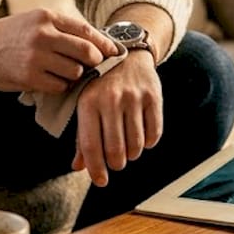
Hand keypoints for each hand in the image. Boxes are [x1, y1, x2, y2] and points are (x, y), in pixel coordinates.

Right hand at [0, 9, 119, 93]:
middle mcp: (43, 34)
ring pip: (75, 71)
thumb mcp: (34, 21)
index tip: (114, 53)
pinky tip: (48, 81)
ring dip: (73, 76)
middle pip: (86, 52)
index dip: (105, 44)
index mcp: (47, 16)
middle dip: (93, 62)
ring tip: (60, 73)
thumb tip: (98, 41)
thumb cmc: (9, 37)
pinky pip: (60, 86)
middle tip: (90, 67)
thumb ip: (61, 29)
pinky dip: (59, 86)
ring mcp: (36, 56)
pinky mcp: (29, 77)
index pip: (87, 31)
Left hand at [71, 51, 162, 185]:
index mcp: (88, 103)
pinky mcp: (153, 96)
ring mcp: (133, 97)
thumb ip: (82, 136)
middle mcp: (110, 100)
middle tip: (116, 163)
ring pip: (136, 145)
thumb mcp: (85, 104)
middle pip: (115, 150)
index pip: (90, 146)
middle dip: (116, 164)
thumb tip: (79, 167)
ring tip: (128, 149)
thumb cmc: (100, 84)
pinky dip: (149, 143)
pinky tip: (143, 138)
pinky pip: (154, 133)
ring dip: (132, 154)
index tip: (101, 181)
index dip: (96, 169)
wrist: (126, 52)